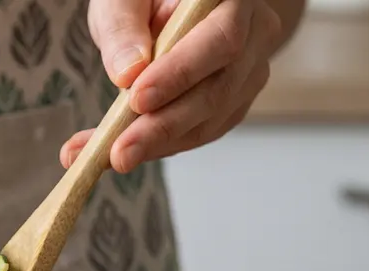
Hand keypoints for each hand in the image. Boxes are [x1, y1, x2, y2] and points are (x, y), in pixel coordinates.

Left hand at [62, 0, 284, 172]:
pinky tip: (125, 153)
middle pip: (219, 88)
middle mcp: (255, 33)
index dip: (181, 73)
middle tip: (120, 151)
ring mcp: (249, 71)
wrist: (167, 7)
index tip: (137, 99)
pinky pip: (201, 131)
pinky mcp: (234, 101)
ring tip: (113, 158)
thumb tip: (127, 73)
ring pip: (211, 119)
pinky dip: (162, 147)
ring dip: (160, 144)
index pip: (220, 39)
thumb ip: (123, 28)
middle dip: (165, 124)